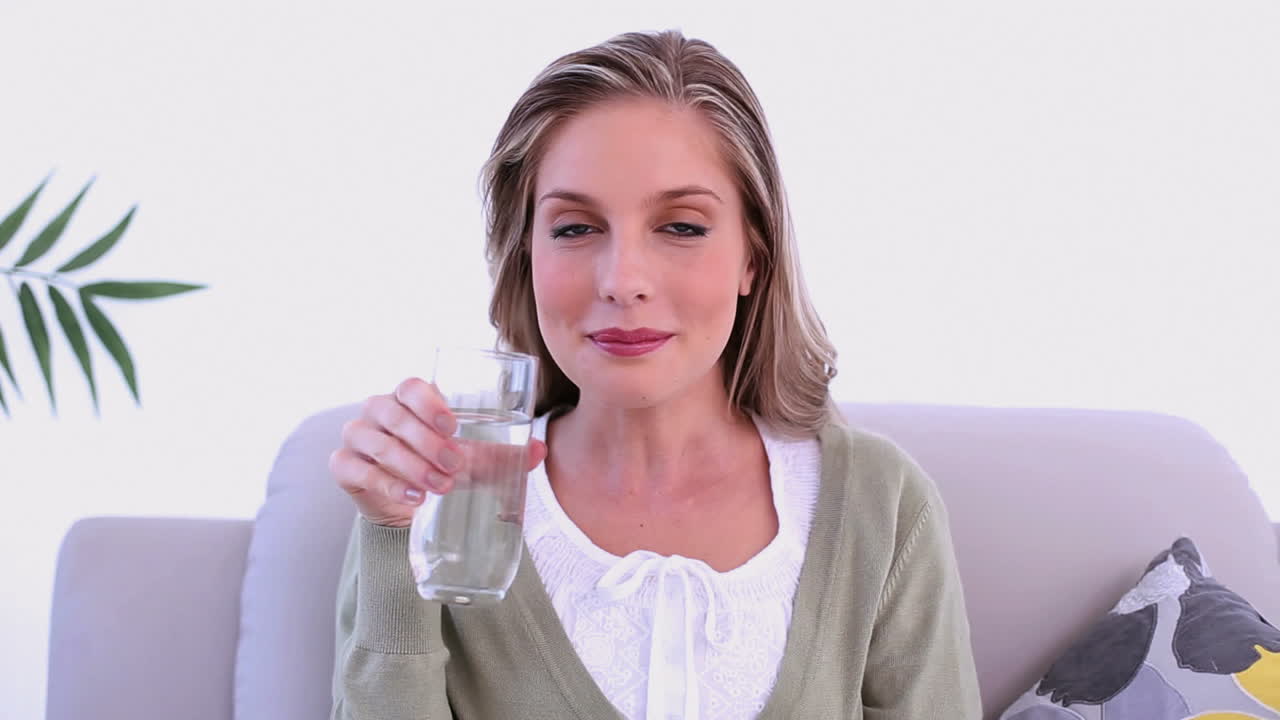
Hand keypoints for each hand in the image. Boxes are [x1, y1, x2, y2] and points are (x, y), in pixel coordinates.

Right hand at [329, 377, 546, 527]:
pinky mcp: (344, 466)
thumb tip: (539, 450)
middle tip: (455, 466)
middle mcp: (379, 410)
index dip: (428, 401)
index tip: (452, 425)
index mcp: (409, 398)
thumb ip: (504, 454)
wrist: (409, 504)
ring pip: (377, 442)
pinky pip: (356, 469)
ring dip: (411, 465)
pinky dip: (386, 484)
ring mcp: (357, 436)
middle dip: (426, 442)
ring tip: (440, 487)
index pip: (411, 386)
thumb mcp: (474, 460)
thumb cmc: (442, 467)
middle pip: (393, 414)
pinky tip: (412, 498)